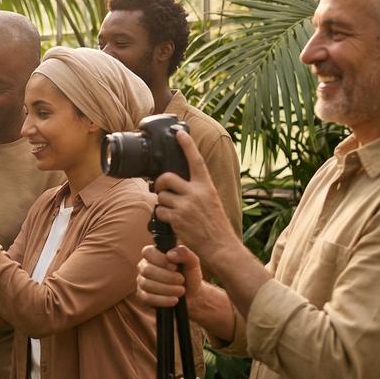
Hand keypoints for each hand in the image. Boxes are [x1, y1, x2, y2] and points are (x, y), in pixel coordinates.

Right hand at [135, 244, 203, 308]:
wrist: (192, 295)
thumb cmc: (189, 276)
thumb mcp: (193, 263)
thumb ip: (185, 253)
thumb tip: (170, 254)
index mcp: (153, 255)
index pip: (147, 252)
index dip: (160, 259)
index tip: (175, 266)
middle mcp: (144, 267)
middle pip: (147, 270)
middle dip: (167, 277)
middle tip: (181, 280)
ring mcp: (142, 282)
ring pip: (147, 285)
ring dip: (168, 289)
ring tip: (181, 290)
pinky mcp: (143, 296)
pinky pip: (148, 298)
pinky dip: (164, 300)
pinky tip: (174, 300)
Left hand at [152, 131, 236, 263]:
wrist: (220, 245)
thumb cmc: (215, 223)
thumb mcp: (211, 200)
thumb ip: (198, 189)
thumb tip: (181, 181)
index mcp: (206, 186)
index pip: (195, 160)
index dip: (186, 145)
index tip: (178, 133)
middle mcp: (196, 193)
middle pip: (167, 177)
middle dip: (160, 183)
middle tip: (161, 188)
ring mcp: (186, 205)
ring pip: (161, 195)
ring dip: (162, 202)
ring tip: (172, 209)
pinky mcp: (177, 218)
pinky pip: (159, 210)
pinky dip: (161, 215)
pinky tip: (171, 220)